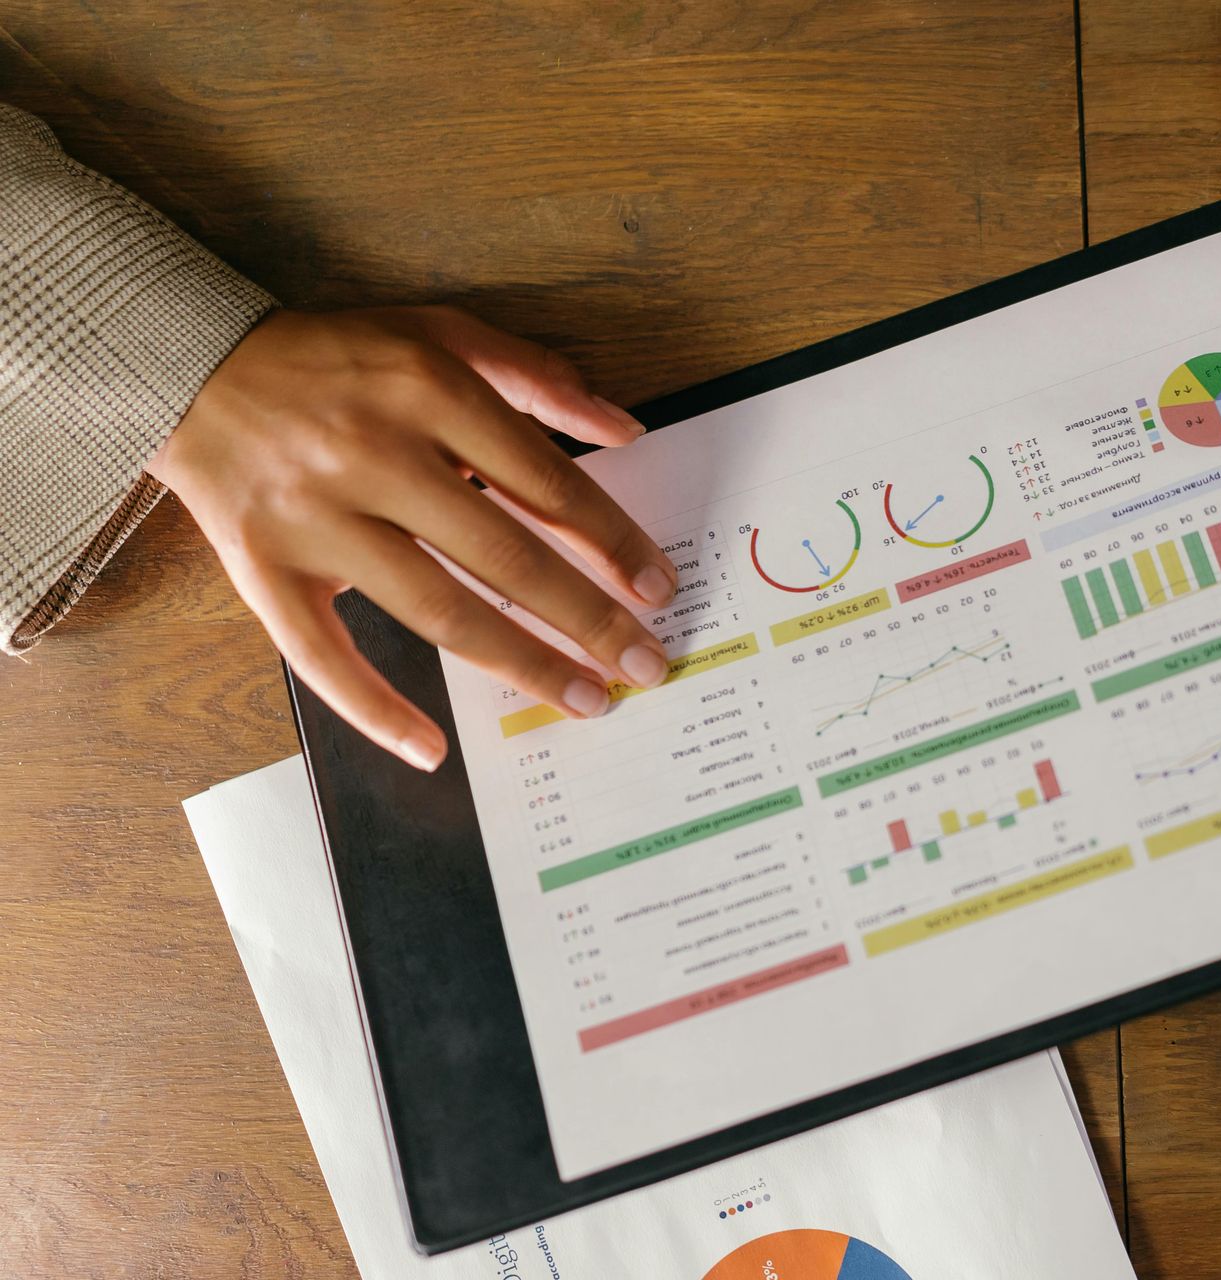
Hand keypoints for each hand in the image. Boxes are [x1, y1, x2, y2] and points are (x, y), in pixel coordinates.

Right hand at [149, 307, 678, 771]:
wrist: (191, 367)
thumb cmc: (338, 359)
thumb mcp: (441, 334)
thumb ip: (536, 376)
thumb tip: (626, 429)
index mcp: (429, 392)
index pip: (546, 483)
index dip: (612, 542)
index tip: (658, 589)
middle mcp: (376, 457)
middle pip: (506, 557)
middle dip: (588, 619)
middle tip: (646, 664)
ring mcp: (317, 520)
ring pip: (437, 610)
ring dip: (521, 664)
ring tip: (585, 699)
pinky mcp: (264, 570)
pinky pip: (323, 655)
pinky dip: (375, 708)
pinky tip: (431, 750)